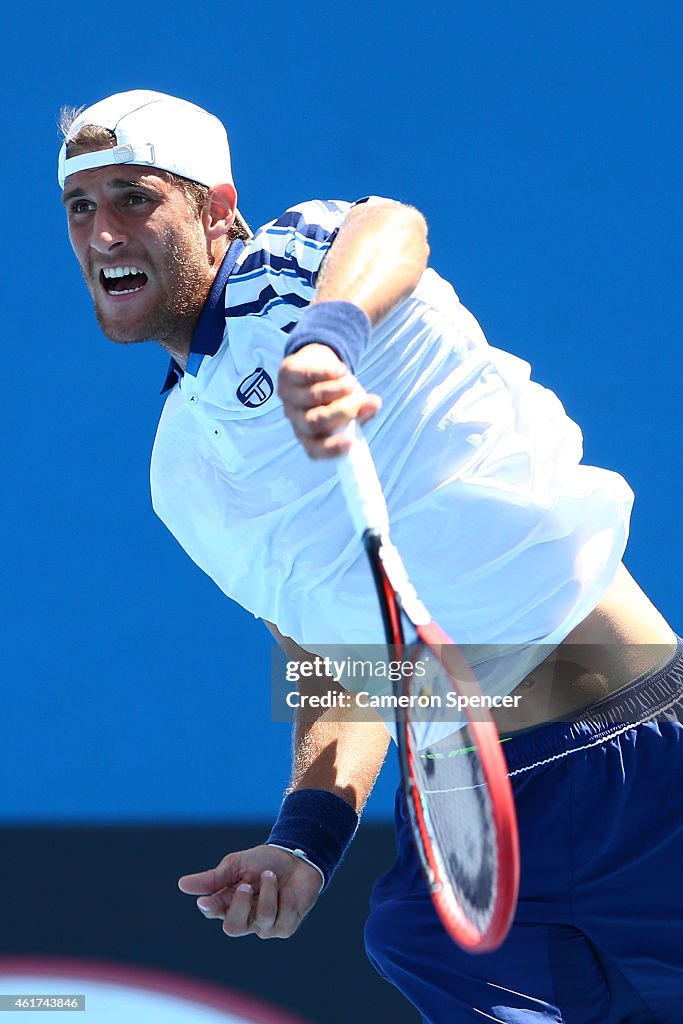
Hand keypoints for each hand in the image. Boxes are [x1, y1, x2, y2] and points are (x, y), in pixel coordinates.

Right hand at [178, 844, 322, 938]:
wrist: (297, 858)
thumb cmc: (264, 861)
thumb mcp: (237, 864)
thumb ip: (213, 879)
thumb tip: (182, 884)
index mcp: (228, 903)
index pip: (212, 911)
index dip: (209, 908)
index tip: (204, 902)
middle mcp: (245, 919)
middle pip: (233, 928)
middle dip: (241, 904)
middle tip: (246, 884)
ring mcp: (265, 926)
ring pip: (262, 918)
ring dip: (269, 890)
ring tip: (271, 875)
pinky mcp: (285, 928)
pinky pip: (283, 918)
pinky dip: (286, 898)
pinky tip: (287, 890)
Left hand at [277, 344, 380, 458]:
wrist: (318, 365)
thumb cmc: (336, 394)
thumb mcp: (352, 406)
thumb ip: (362, 410)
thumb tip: (375, 404)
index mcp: (309, 435)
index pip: (314, 449)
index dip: (329, 449)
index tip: (351, 443)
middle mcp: (295, 418)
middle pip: (312, 424)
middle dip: (339, 413)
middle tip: (357, 401)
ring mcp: (288, 396)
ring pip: (311, 398)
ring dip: (336, 390)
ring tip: (352, 383)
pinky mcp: (286, 374)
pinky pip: (305, 376)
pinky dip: (326, 373)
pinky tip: (340, 371)